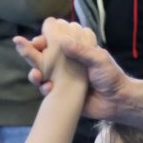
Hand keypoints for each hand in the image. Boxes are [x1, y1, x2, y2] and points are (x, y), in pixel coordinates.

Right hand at [14, 28, 131, 120]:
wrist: (117, 102)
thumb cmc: (111, 77)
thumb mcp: (98, 60)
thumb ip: (81, 51)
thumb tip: (62, 40)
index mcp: (74, 51)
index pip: (54, 41)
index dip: (43, 39)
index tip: (37, 41)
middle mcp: (65, 63)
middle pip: (42, 56)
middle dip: (31, 54)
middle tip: (25, 52)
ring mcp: (61, 79)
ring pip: (41, 73)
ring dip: (35, 73)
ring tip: (36, 75)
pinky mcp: (60, 94)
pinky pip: (46, 90)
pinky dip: (44, 88)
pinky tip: (48, 88)